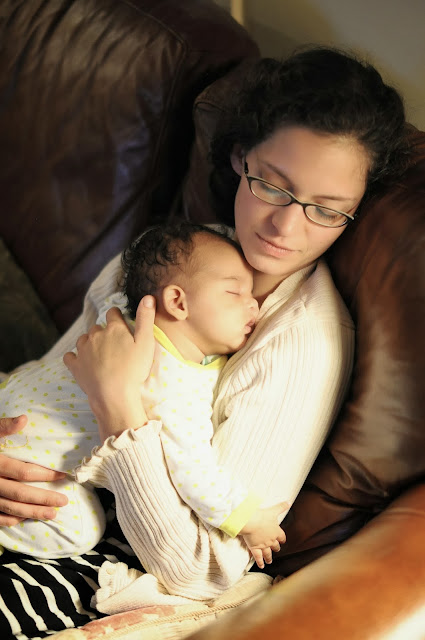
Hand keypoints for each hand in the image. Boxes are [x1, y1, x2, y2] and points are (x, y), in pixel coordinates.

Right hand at [0, 416, 68, 525]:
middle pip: (20, 494)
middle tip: (63, 501)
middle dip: (43, 499)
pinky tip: (21, 519)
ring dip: (31, 513)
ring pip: (9, 507)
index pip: (24, 472)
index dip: (45, 475)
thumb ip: (3, 427)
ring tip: (52, 514)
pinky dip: (8, 519)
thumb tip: (24, 419)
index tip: (63, 476)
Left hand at [64, 296, 155, 440]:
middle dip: (104, 332)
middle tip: (114, 344)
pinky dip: (74, 357)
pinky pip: (70, 356)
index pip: (112, 313)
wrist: (114, 394)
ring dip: (90, 342)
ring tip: (99, 353)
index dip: (117, 316)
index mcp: (114, 328)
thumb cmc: (133, 369)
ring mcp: (83, 350)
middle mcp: (95, 335)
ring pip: (83, 339)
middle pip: (97, 327)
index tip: (120, 321)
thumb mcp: (146, 342)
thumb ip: (146, 318)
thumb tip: (148, 297)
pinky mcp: (75, 366)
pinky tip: (80, 361)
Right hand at [240, 501, 286, 568]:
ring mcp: (263, 545)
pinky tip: (261, 566)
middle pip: (275, 546)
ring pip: (268, 554)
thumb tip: (289, 502)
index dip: (282, 539)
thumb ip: (281, 507)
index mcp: (276, 531)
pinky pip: (258, 557)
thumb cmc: (262, 515)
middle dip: (276, 548)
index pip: (281, 537)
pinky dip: (260, 562)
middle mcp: (271, 540)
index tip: (282, 541)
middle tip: (275, 550)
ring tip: (269, 561)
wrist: (251, 521)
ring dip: (269, 558)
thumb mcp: (273, 510)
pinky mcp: (255, 548)